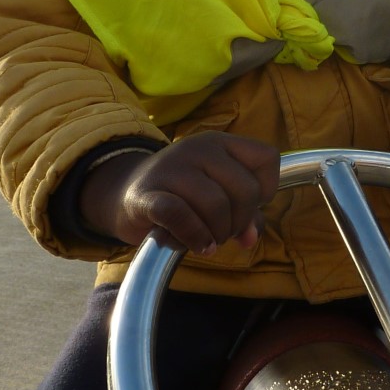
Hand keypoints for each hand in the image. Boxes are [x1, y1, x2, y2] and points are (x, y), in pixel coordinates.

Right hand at [79, 132, 279, 254]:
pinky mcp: (147, 194)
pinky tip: (198, 246)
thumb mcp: (215, 194)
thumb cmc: (179, 195)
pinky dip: (195, 236)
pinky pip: (180, 215)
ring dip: (218, 233)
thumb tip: (251, 238)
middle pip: (246, 190)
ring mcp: (171, 168)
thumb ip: (243, 214)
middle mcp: (198, 148)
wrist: (122, 193)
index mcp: (219, 143)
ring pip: (216, 205)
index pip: (267, 158)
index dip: (266, 190)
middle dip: (240, 221)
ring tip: (207, 241)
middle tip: (222, 232)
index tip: (246, 207)